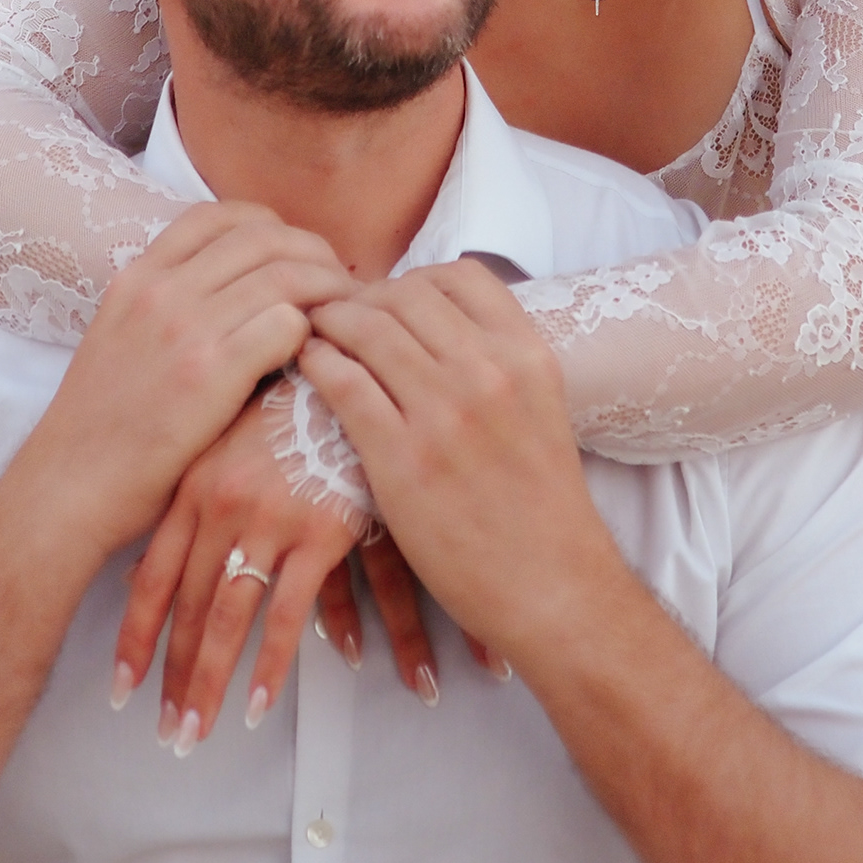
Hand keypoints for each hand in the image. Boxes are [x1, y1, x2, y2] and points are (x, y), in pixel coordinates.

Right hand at [35, 201, 352, 567]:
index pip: (218, 215)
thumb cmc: (100, 429)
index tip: (295, 253)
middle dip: (314, 254)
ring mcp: (185, 330)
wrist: (68, 489)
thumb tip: (236, 292)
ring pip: (286, 275)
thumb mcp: (119, 339)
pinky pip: (286, 325)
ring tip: (346, 319)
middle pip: (265, 237)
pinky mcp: (211, 376)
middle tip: (339, 285)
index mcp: (137, 278)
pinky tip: (320, 358)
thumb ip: (170, 306)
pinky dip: (314, 334)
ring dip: (327, 292)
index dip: (270, 225)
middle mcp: (161, 291)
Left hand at [114, 391, 439, 750]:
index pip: (152, 575)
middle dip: (172, 676)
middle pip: (187, 608)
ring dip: (209, 683)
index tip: (121, 688)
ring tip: (195, 733)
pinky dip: (271, 665)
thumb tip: (138, 567)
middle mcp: (222, 504)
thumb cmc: (286, 410)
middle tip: (164, 733)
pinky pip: (288, 613)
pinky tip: (256, 704)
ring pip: (228, 618)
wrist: (347, 368)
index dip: (135, 637)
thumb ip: (188, 509)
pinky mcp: (320, 530)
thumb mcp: (224, 446)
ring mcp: (269, 517)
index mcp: (194, 485)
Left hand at [300, 262, 621, 672]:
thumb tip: (436, 319)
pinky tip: (311, 366)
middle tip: (342, 315)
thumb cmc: (541, 502)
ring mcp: (443, 414)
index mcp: (527, 353)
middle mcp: (489, 372)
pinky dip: (319, 362)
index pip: (459, 275)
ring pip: (368, 328)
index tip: (391, 301)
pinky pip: (343, 381)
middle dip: (366, 298)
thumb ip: (497, 358)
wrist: (552, 586)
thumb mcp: (540, 406)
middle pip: (405, 294)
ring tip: (318, 333)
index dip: (414, 280)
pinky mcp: (401, 458)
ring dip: (332, 322)